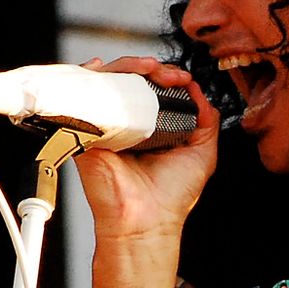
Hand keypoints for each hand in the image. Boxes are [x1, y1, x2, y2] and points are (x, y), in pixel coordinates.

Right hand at [69, 55, 218, 243]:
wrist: (146, 221)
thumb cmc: (171, 197)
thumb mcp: (202, 153)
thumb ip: (206, 120)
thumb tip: (197, 90)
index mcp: (150, 128)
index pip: (152, 88)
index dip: (166, 76)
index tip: (182, 80)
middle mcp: (126, 124)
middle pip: (131, 79)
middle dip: (151, 68)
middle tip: (169, 76)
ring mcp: (105, 125)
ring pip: (109, 81)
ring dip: (129, 66)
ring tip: (149, 69)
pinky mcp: (85, 130)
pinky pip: (83, 94)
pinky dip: (91, 75)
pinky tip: (105, 69)